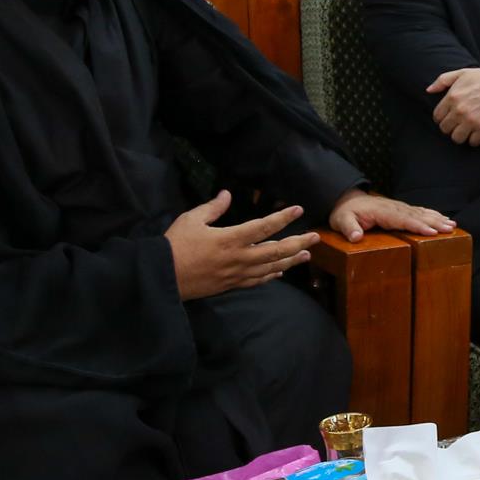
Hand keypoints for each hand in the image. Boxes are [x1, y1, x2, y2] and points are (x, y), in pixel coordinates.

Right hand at [167, 190, 316, 299]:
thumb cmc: (175, 245)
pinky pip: (257, 281)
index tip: (298, 210)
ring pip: (272, 268)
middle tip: (316, 237)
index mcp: (231, 239)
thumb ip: (213, 208)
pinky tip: (281, 272)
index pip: (264, 227)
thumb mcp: (191, 219)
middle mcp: (240, 258)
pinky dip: (272, 275)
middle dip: (298, 242)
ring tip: (307, 254)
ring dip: (291, 261)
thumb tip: (227, 194)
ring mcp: (237, 274)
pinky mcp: (232, 285)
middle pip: (277, 251)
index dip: (283, 218)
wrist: (163, 277)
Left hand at [328, 189, 454, 240]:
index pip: (402, 219)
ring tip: (453, 225)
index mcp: (381, 211)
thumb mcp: (341, 221)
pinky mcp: (400, 210)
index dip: (417, 225)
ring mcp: (398, 207)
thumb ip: (349, 228)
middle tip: (450, 228)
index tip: (432, 231)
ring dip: (437, 218)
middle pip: (417, 215)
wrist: (345, 200)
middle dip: (434, 222)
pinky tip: (443, 218)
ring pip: (421, 212)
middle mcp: (393, 207)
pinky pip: (419, 211)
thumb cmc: (344, 213)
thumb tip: (356, 237)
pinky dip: (432, 214)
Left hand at [427, 65, 479, 144]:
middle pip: (445, 129)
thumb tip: (428, 90)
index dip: (441, 118)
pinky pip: (473, 142)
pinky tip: (477, 133)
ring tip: (466, 130)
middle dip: (450, 127)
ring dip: (460, 136)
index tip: (449, 117)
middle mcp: (460, 110)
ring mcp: (472, 120)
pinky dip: (474, 140)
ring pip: (456, 138)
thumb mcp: (463, 73)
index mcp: (452, 97)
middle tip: (458, 124)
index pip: (437, 116)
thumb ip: (443, 80)